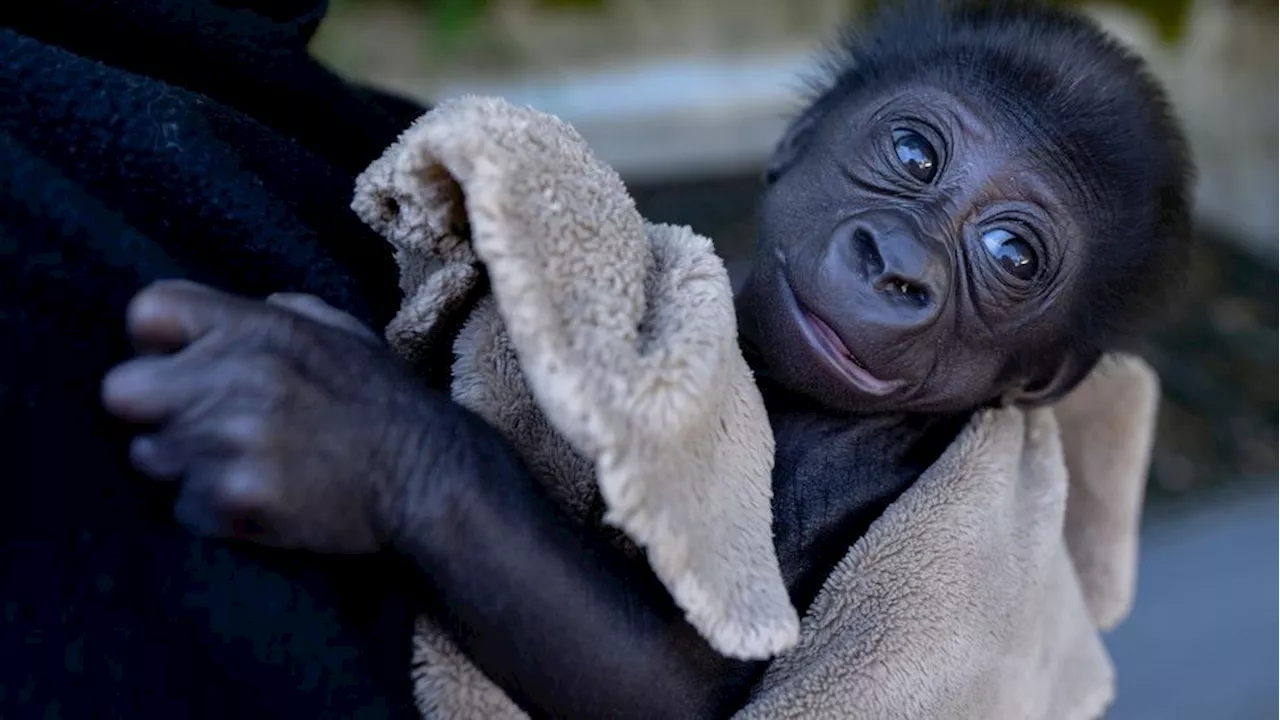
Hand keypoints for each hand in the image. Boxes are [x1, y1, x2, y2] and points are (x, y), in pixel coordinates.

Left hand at [101, 279, 434, 553]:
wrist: (430, 479)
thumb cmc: (383, 405)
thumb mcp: (339, 333)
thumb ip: (276, 314)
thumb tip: (221, 319)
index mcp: (261, 327)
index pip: (148, 312)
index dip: (157, 345)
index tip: (182, 368)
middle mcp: (238, 376)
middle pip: (122, 391)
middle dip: (156, 412)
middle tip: (198, 428)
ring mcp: (234, 439)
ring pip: (148, 456)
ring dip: (184, 466)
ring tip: (241, 466)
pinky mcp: (239, 498)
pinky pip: (183, 508)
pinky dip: (212, 512)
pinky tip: (258, 501)